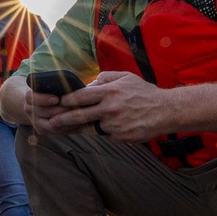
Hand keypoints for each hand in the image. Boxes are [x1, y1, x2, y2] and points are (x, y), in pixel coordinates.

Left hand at [26, 71, 167, 141]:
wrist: (165, 112)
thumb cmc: (145, 93)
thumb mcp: (126, 77)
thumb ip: (105, 78)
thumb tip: (89, 84)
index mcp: (109, 92)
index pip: (82, 97)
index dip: (67, 100)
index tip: (57, 102)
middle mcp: (110, 109)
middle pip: (80, 115)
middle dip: (63, 119)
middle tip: (50, 122)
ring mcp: (114, 125)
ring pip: (91, 128)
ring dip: (78, 129)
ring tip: (65, 129)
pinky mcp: (120, 138)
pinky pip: (106, 135)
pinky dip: (103, 132)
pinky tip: (103, 130)